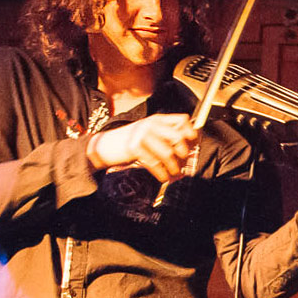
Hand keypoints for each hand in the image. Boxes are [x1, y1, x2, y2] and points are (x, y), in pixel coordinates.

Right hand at [86, 113, 200, 181]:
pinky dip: (161, 173)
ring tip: (175, 173)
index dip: (191, 133)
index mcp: (157, 119)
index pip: (183, 120)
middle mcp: (150, 124)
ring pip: (168, 153)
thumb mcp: (150, 133)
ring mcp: (141, 135)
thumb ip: (167, 136)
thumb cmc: (132, 142)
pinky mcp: (134, 147)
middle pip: (178, 138)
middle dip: (184, 154)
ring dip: (174, 167)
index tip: (193, 144)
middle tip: (183, 163)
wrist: (104, 145)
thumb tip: (192, 145)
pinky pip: (154, 163)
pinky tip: (163, 177)